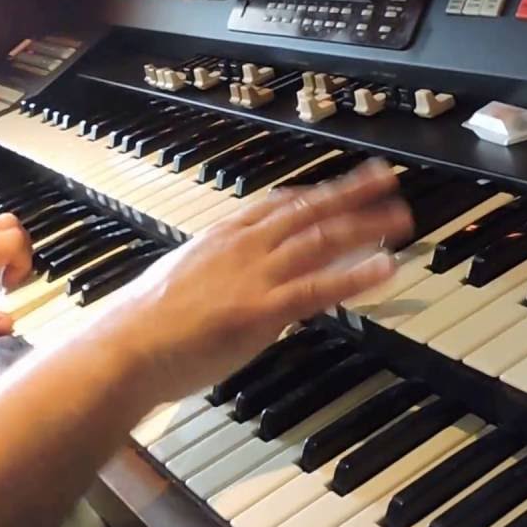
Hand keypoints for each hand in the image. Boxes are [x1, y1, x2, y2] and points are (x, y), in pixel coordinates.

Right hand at [89, 160, 412, 402]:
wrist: (126, 346)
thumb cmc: (143, 324)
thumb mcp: (181, 281)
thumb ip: (214, 276)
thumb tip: (228, 283)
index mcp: (222, 236)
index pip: (277, 205)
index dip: (315, 193)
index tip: (340, 186)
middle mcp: (243, 246)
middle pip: (308, 210)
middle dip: (351, 193)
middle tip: (387, 180)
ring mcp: (255, 274)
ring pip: (321, 239)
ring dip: (366, 226)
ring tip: (401, 219)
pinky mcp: (262, 309)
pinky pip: (319, 286)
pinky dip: (357, 274)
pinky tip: (386, 267)